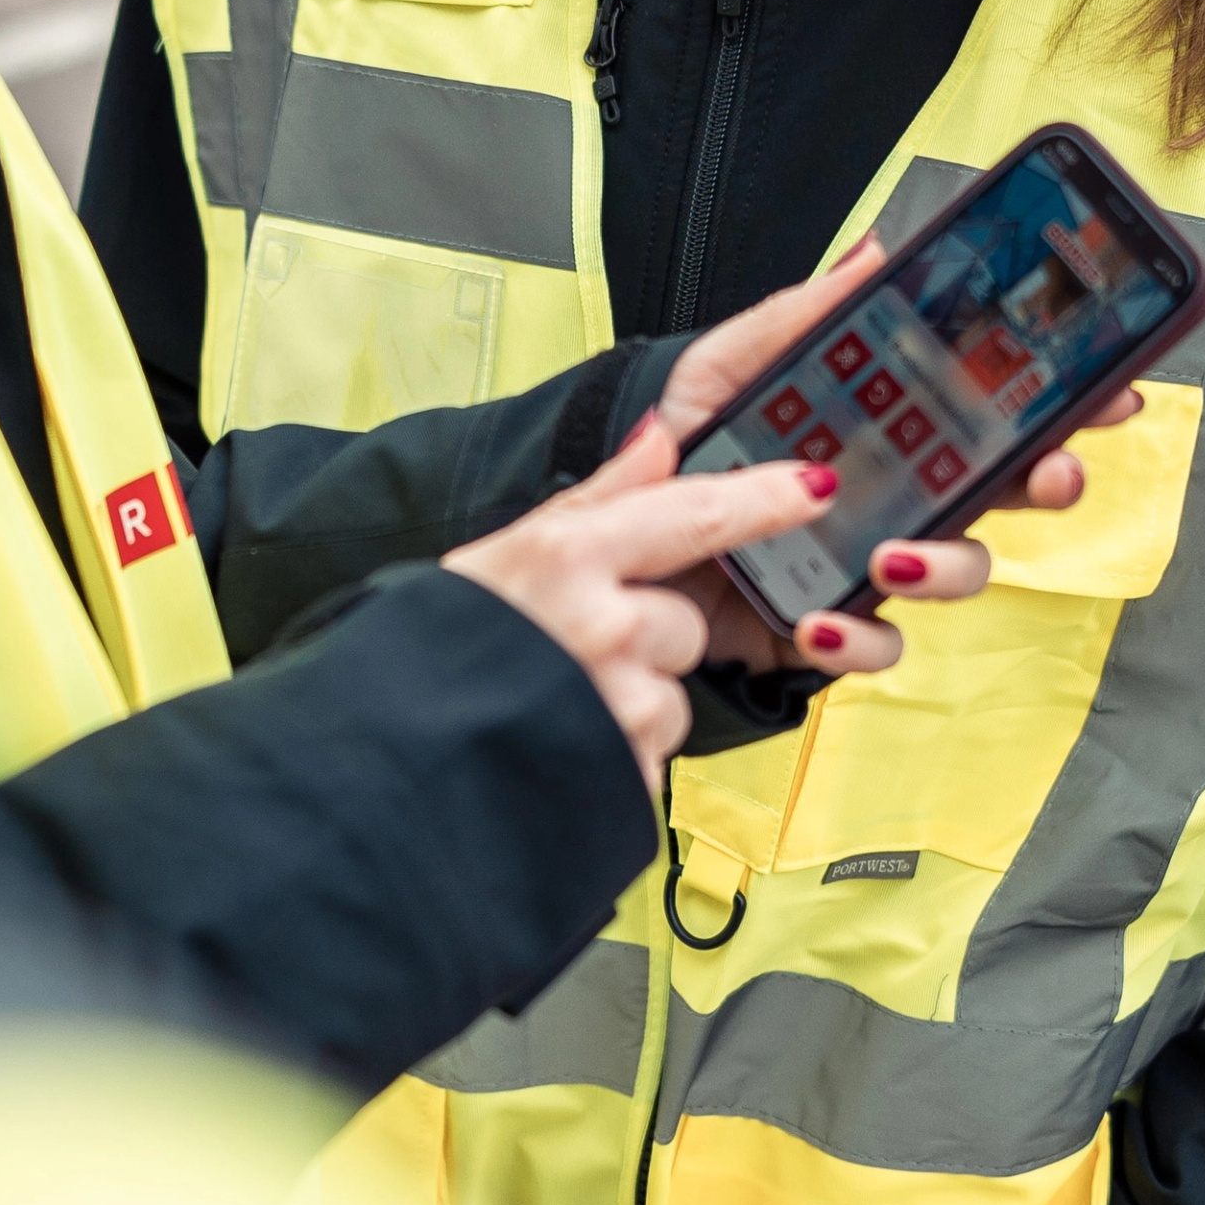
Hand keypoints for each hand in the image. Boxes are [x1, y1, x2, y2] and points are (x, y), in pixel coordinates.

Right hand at [447, 423, 860, 790]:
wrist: (389, 752)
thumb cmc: (440, 647)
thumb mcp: (507, 553)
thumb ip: (598, 497)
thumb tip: (662, 432)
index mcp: (568, 556)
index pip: (694, 515)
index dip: (763, 500)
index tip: (815, 485)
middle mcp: (600, 626)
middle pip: (686, 622)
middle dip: (648, 640)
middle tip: (575, 651)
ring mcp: (617, 704)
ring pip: (671, 694)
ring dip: (632, 702)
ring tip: (561, 704)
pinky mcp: (624, 772)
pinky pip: (653, 754)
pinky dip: (619, 754)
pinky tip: (565, 745)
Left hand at [644, 233, 1144, 670]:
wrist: (615, 530)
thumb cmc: (684, 444)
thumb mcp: (730, 364)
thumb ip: (805, 314)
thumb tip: (877, 253)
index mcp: (891, 432)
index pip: (995, 415)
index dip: (1063, 407)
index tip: (1113, 390)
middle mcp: (898, 498)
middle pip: (1005, 495)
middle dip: (1047, 484)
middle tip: (1052, 474)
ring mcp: (870, 564)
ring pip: (958, 573)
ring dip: (944, 566)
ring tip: (887, 555)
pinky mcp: (831, 626)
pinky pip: (876, 644)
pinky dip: (858, 638)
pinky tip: (819, 618)